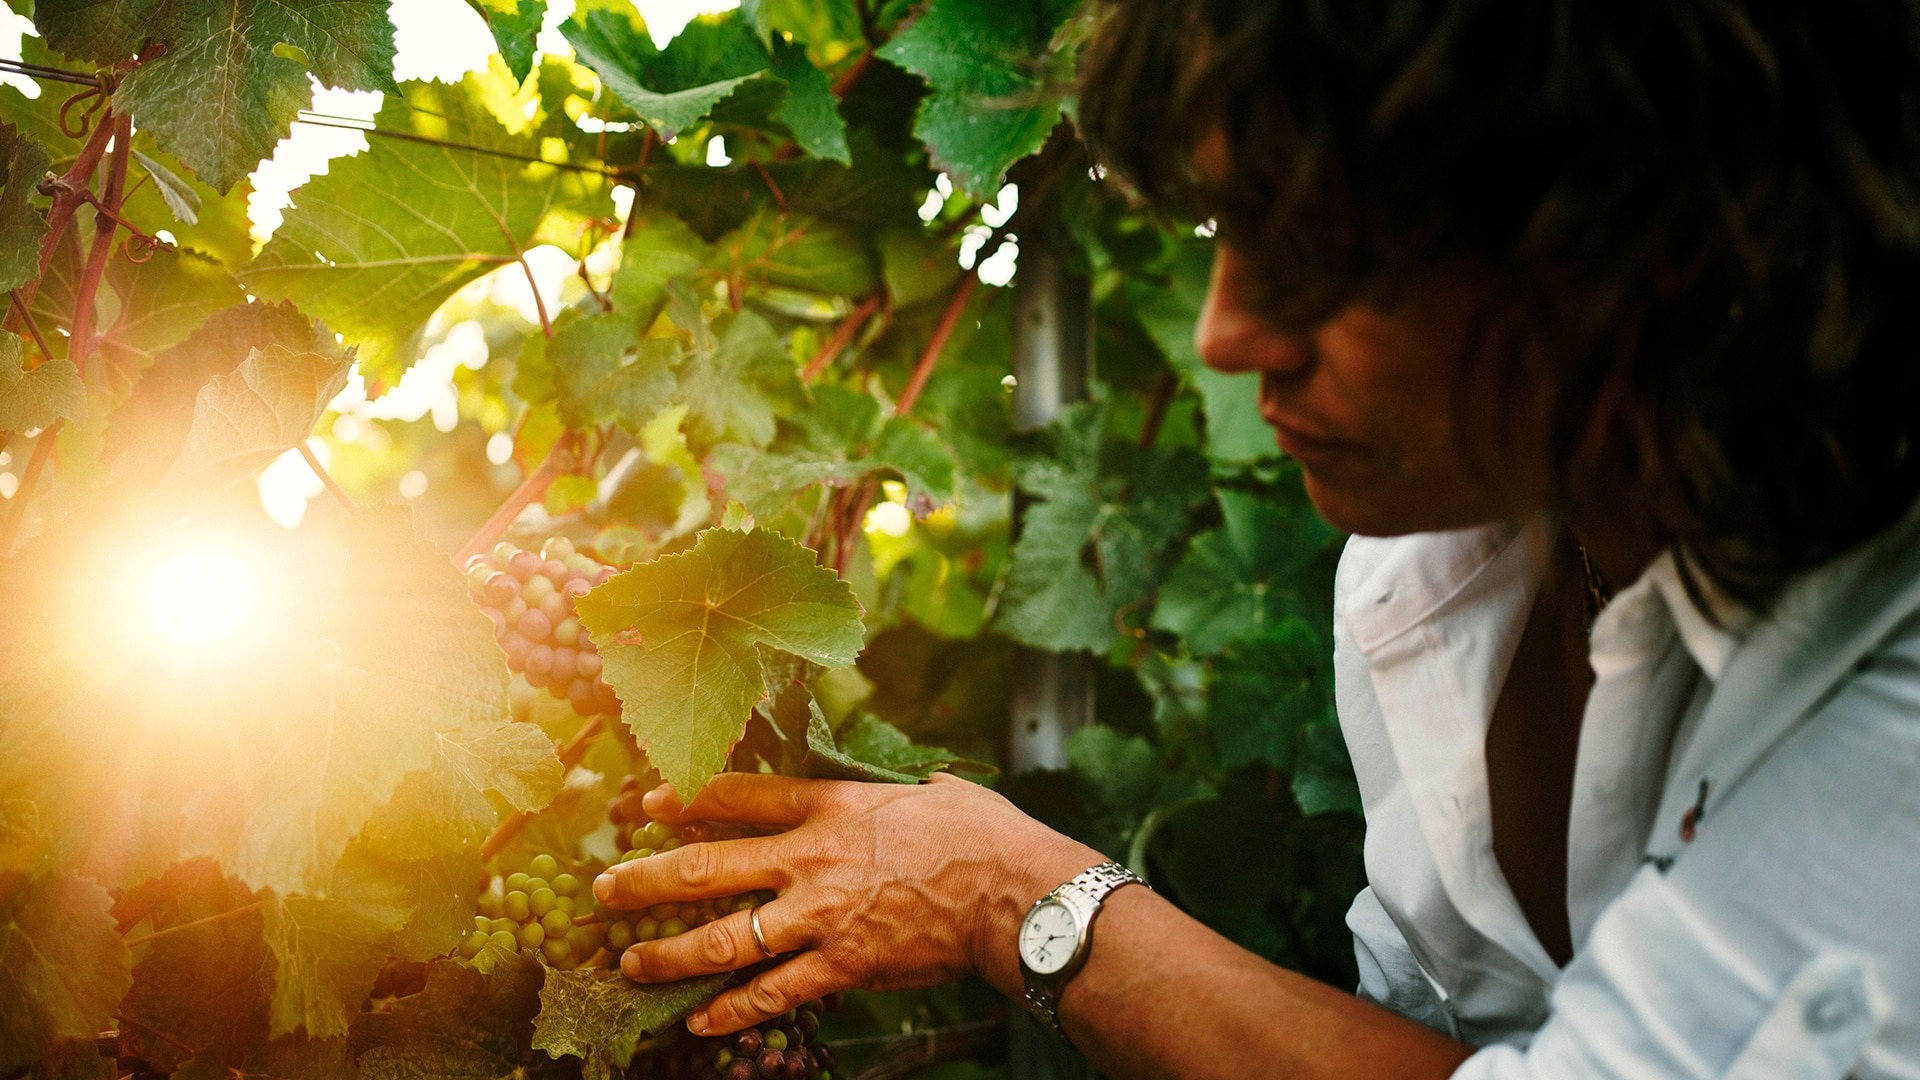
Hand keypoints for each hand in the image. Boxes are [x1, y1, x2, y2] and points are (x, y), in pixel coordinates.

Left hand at [591, 771, 1100, 1034]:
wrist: (1014, 892)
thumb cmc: (983, 834)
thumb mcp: (934, 791)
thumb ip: (903, 790)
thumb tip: (918, 785)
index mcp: (831, 807)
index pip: (740, 796)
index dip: (686, 797)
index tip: (646, 802)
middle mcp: (811, 860)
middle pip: (707, 868)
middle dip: (646, 881)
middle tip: (604, 889)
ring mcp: (820, 917)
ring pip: (723, 939)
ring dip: (669, 954)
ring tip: (630, 962)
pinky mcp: (841, 966)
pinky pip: (772, 993)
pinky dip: (730, 1011)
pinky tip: (698, 1021)